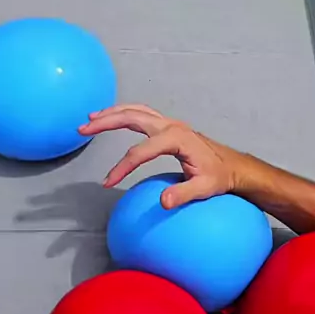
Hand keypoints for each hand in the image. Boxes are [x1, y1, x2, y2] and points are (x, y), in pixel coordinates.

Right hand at [79, 104, 245, 208]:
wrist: (231, 166)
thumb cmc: (218, 177)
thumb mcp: (204, 189)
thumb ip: (183, 194)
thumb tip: (162, 202)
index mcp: (177, 139)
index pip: (141, 151)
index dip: (122, 167)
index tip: (108, 183)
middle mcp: (171, 126)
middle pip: (132, 117)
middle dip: (106, 122)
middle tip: (83, 129)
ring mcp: (169, 123)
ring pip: (135, 111)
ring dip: (111, 113)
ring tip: (89, 119)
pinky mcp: (167, 126)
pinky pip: (141, 114)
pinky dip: (123, 113)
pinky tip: (109, 117)